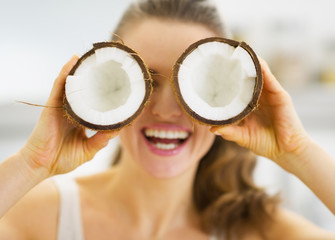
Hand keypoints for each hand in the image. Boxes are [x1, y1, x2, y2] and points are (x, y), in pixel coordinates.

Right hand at [19, 56, 117, 175]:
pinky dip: (66, 72)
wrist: (41, 165)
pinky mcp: (52, 104)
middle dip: (98, 80)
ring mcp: (62, 106)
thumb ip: (101, 139)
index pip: (97, 104)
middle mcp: (73, 110)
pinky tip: (74, 60)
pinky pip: (59, 85)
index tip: (123, 91)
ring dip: (82, 69)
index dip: (108, 97)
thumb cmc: (63, 158)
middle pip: (87, 91)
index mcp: (82, 120)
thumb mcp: (88, 150)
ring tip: (95, 57)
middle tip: (112, 68)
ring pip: (74, 84)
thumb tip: (118, 129)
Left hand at [211, 59, 310, 170]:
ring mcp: (269, 94)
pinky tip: (254, 59)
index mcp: (247, 105)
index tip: (211, 73)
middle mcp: (257, 97)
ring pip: (258, 74)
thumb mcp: (242, 136)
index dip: (225, 81)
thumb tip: (212, 129)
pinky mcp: (279, 95)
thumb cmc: (264, 143)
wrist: (286, 150)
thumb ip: (229, 132)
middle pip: (245, 79)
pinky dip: (262, 68)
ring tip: (236, 52)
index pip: (234, 89)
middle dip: (235, 68)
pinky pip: (270, 78)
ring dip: (248, 62)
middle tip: (221, 57)